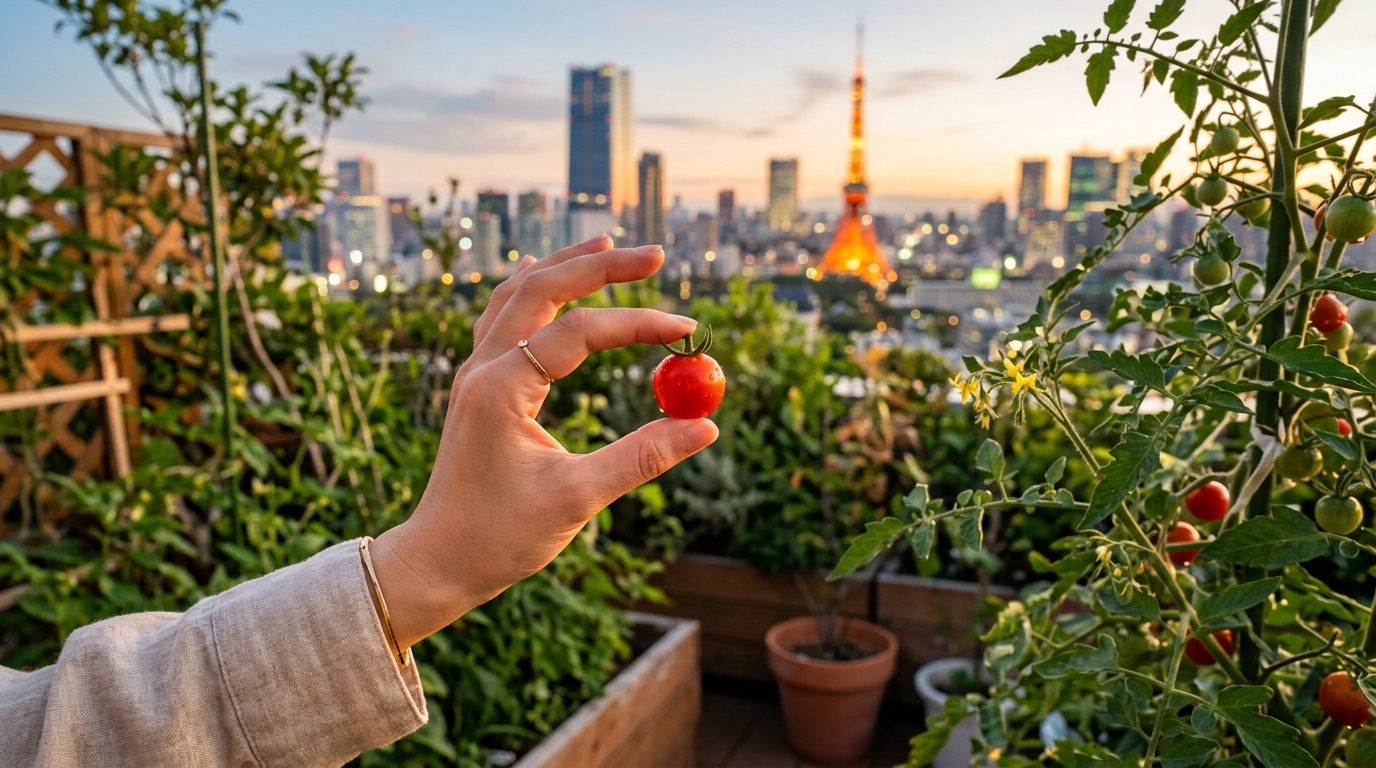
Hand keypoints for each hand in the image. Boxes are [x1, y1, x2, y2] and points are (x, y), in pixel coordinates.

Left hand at [370, 235, 718, 647]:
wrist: (436, 561)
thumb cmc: (500, 537)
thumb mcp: (578, 498)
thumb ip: (643, 456)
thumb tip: (705, 426)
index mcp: (501, 390)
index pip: (580, 332)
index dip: (639, 325)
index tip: (688, 333)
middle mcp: (482, 369)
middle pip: (542, 287)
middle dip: (601, 266)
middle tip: (656, 256)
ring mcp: (474, 374)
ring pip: (516, 293)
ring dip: (563, 265)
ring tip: (607, 243)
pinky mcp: (477, 386)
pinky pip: (500, 316)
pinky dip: (529, 288)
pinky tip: (542, 272)